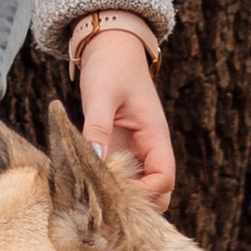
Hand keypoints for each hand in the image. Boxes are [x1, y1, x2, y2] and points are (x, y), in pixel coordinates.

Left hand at [76, 22, 173, 205]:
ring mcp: (134, 150)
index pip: (163, 179)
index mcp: (155, 136)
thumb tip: (94, 162)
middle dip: (136, 203)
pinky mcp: (118, 148)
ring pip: (139, 187)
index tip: (114, 194)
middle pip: (157, 192)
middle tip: (102, 204)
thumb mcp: (101, 95)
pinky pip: (120, 175)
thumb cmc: (110, 65)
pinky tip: (87, 186)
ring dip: (121, 196)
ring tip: (93, 198)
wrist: (109, 45)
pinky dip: (109, 184)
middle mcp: (149, 148)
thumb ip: (98, 128)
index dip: (145, 193)